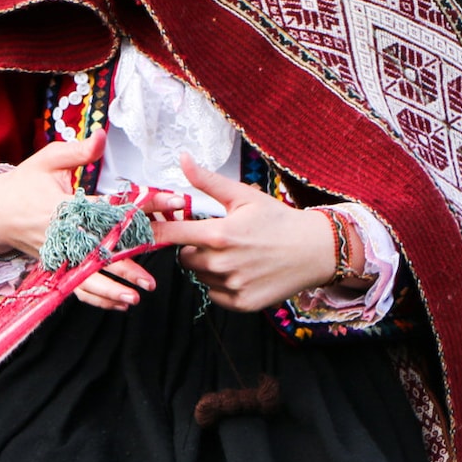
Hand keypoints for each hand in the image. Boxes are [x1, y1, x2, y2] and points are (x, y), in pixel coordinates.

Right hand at [0, 136, 181, 312]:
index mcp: (64, 205)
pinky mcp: (54, 267)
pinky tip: (121, 302)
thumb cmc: (22, 183)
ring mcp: (57, 254)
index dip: (143, 203)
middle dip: (133, 256)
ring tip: (141, 293)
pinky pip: (76, 287)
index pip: (110, 205)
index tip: (172, 201)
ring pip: (88, 275)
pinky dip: (98, 298)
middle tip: (161, 262)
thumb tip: (103, 136)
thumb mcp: (47, 160)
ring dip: (114, 286)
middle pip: (103, 247)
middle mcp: (62, 233)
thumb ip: (78, 152)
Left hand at [150, 156, 335, 312]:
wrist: (315, 251)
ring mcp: (232, 286)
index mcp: (218, 234)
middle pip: (184, 258)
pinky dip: (222, 285)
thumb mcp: (243, 195)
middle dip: (195, 248)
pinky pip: (215, 294)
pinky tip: (243, 271)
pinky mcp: (242, 304)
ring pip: (200, 276)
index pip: (169, 235)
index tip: (146, 230)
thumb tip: (182, 157)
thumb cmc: (278, 220)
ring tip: (236, 255)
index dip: (156, 231)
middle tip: (220, 240)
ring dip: (209, 267)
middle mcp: (222, 264)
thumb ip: (207, 181)